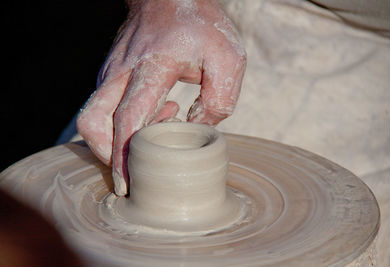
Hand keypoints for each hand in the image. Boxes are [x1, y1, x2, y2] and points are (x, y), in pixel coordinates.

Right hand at [76, 0, 245, 195]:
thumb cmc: (202, 25)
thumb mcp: (228, 58)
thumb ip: (219, 100)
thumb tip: (196, 129)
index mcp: (153, 66)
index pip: (128, 117)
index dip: (124, 155)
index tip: (127, 182)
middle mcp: (123, 71)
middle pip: (92, 122)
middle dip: (106, 154)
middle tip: (131, 172)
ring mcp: (112, 71)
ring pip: (94, 116)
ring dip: (119, 138)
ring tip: (160, 129)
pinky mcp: (111, 73)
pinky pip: (106, 107)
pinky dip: (125, 123)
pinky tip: (159, 114)